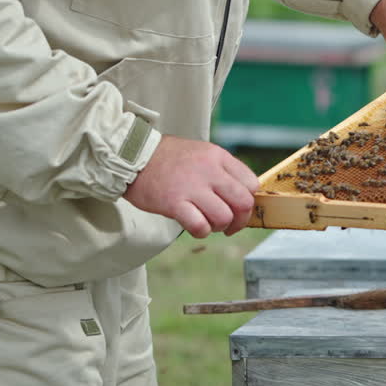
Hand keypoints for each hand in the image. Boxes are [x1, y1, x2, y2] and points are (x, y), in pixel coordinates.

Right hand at [123, 135, 258, 237]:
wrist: (134, 157)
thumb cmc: (169, 159)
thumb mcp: (202, 153)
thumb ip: (222, 170)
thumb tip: (243, 195)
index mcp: (218, 156)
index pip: (251, 184)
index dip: (248, 201)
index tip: (238, 208)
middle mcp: (209, 170)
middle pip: (243, 203)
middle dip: (241, 220)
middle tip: (230, 225)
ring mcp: (192, 187)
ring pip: (224, 217)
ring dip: (219, 227)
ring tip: (208, 223)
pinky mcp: (174, 202)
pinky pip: (200, 226)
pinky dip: (202, 231)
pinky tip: (195, 226)